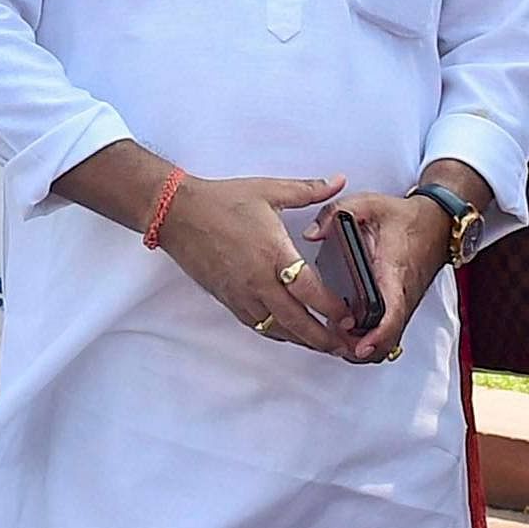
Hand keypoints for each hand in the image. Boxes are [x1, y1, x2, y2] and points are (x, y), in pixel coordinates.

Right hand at [154, 173, 358, 357]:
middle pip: (296, 321)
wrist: (178, 214)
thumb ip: (309, 189)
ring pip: (278, 329)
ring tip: (325, 346)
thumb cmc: (221, 201)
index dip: (332, 308)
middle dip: (324, 338)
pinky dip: (279, 334)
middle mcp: (258, 280)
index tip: (350, 316)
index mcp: (273, 252)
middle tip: (346, 346)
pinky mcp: (229, 300)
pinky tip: (292, 335)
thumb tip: (338, 181)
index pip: (309, 290)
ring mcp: (241, 294)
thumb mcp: (269, 190)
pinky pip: (258, 325)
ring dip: (304, 341)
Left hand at [321, 189, 451, 364]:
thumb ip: (336, 213)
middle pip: (388, 337)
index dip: (377, 334)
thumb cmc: (406, 218)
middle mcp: (402, 293)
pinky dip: (371, 338)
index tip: (360, 346)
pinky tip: (348, 332)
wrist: (437, 222)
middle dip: (362, 348)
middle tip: (335, 344)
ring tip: (336, 340)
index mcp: (394, 272)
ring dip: (365, 346)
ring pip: (389, 339)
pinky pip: (389, 330)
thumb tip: (312, 233)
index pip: (391, 313)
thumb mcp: (369, 204)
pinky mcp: (402, 304)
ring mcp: (404, 302)